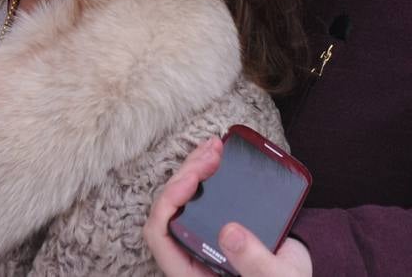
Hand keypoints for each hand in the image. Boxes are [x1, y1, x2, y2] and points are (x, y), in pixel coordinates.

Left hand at [145, 137, 311, 276]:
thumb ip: (252, 263)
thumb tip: (229, 232)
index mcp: (193, 271)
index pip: (159, 235)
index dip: (167, 204)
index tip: (191, 181)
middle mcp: (192, 250)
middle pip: (171, 207)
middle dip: (187, 175)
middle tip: (211, 155)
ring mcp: (203, 233)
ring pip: (183, 196)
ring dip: (194, 167)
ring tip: (213, 146)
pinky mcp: (217, 220)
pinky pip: (202, 193)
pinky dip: (207, 172)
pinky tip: (218, 155)